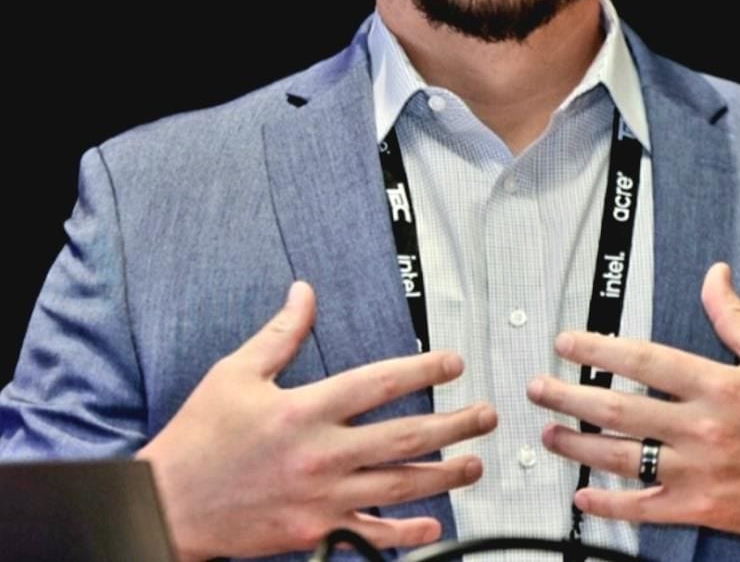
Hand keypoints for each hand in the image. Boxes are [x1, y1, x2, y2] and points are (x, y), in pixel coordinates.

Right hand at [137, 281, 496, 561]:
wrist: (166, 504)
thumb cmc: (200, 436)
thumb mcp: (236, 373)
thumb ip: (280, 333)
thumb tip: (304, 292)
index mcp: (305, 410)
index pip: (379, 383)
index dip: (422, 368)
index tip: (454, 362)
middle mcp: (321, 454)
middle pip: (403, 436)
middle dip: (453, 424)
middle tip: (486, 416)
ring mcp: (321, 498)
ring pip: (398, 485)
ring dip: (444, 475)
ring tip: (475, 462)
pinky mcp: (314, 531)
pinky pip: (370, 535)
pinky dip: (405, 532)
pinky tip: (433, 525)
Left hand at [526, 262, 739, 545]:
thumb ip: (733, 316)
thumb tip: (714, 273)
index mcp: (717, 385)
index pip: (643, 360)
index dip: (598, 349)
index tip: (566, 343)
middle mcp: (702, 429)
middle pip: (621, 409)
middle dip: (571, 396)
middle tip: (537, 387)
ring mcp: (699, 473)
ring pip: (624, 458)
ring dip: (579, 446)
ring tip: (548, 431)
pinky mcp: (704, 509)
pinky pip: (646, 508)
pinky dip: (611, 505)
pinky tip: (582, 496)